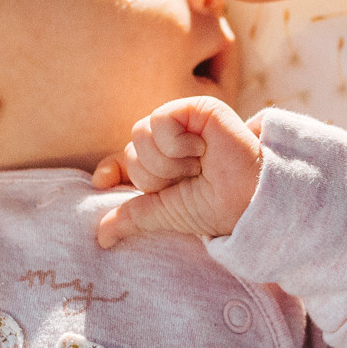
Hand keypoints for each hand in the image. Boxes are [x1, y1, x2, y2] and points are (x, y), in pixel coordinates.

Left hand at [91, 97, 265, 246]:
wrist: (246, 200)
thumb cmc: (214, 207)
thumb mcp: (165, 214)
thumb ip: (132, 217)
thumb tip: (100, 239)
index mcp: (162, 164)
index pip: (123, 159)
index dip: (111, 168)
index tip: (102, 181)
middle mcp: (170, 141)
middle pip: (131, 151)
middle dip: (156, 176)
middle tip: (188, 180)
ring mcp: (183, 122)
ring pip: (140, 135)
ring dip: (168, 162)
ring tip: (198, 166)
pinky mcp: (197, 108)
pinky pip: (160, 120)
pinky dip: (177, 143)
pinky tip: (202, 149)